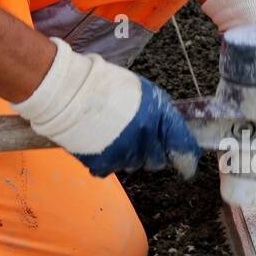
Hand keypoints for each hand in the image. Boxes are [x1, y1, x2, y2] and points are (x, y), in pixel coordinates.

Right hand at [11, 39, 201, 177]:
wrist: (68, 93)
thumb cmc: (105, 86)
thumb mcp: (143, 93)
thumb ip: (161, 115)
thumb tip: (173, 134)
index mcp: (157, 117)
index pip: (182, 146)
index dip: (187, 158)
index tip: (187, 165)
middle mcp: (144, 139)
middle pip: (158, 160)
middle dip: (153, 152)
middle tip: (138, 139)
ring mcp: (123, 154)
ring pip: (135, 165)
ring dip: (130, 155)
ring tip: (114, 135)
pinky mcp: (103, 164)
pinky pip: (112, 169)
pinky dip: (109, 159)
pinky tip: (101, 143)